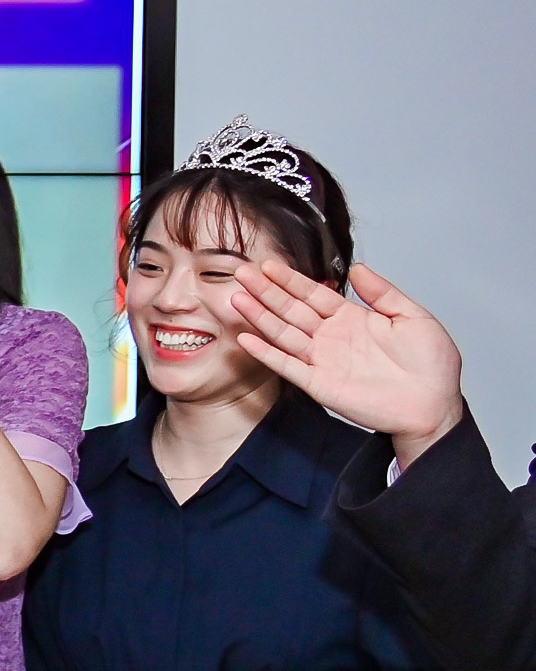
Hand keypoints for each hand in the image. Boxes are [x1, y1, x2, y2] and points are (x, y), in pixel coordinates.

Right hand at [231, 257, 463, 463]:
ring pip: (283, 334)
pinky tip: (248, 339)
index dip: (290, 280)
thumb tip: (359, 268)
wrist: (433, 405)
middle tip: (243, 274)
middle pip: (291, 310)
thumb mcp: (413, 317)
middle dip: (266, 292)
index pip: (314, 294)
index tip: (269, 265)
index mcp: (353, 319)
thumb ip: (384, 293)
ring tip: (237, 298)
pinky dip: (267, 353)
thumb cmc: (432, 365)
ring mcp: (322, 360)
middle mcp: (332, 337)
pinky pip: (287, 365)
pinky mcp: (318, 383)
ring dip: (259, 317)